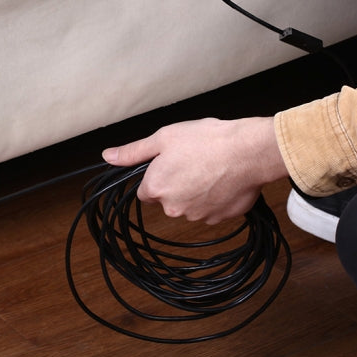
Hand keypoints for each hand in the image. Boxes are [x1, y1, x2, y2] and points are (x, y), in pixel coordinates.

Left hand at [102, 117, 288, 224]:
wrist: (248, 151)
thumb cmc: (207, 140)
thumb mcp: (164, 137)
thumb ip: (134, 151)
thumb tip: (108, 156)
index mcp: (157, 188)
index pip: (147, 191)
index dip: (159, 175)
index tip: (173, 162)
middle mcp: (174, 208)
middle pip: (169, 199)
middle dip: (178, 184)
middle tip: (194, 161)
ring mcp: (198, 216)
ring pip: (192, 205)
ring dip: (198, 192)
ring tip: (212, 168)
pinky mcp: (220, 218)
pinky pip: (213, 209)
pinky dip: (217, 197)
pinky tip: (225, 179)